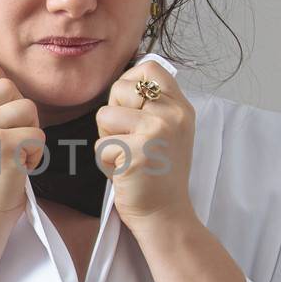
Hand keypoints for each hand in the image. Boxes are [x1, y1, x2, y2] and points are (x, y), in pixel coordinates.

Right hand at [0, 61, 44, 228]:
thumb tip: (1, 82)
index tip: (1, 94)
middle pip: (5, 85)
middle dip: (19, 110)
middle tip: (12, 138)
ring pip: (27, 107)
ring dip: (30, 133)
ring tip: (16, 156)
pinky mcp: (3, 144)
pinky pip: (38, 134)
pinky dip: (36, 155)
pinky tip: (20, 169)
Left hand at [95, 62, 196, 228]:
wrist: (165, 214)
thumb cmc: (157, 173)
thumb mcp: (167, 130)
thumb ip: (151, 104)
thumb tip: (125, 79)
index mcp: (180, 106)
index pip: (148, 67)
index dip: (129, 84)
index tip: (132, 111)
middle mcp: (172, 115)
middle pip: (120, 88)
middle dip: (113, 116)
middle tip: (130, 142)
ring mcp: (156, 132)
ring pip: (104, 116)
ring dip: (107, 140)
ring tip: (127, 157)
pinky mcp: (136, 152)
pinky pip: (100, 145)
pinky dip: (105, 162)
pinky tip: (125, 173)